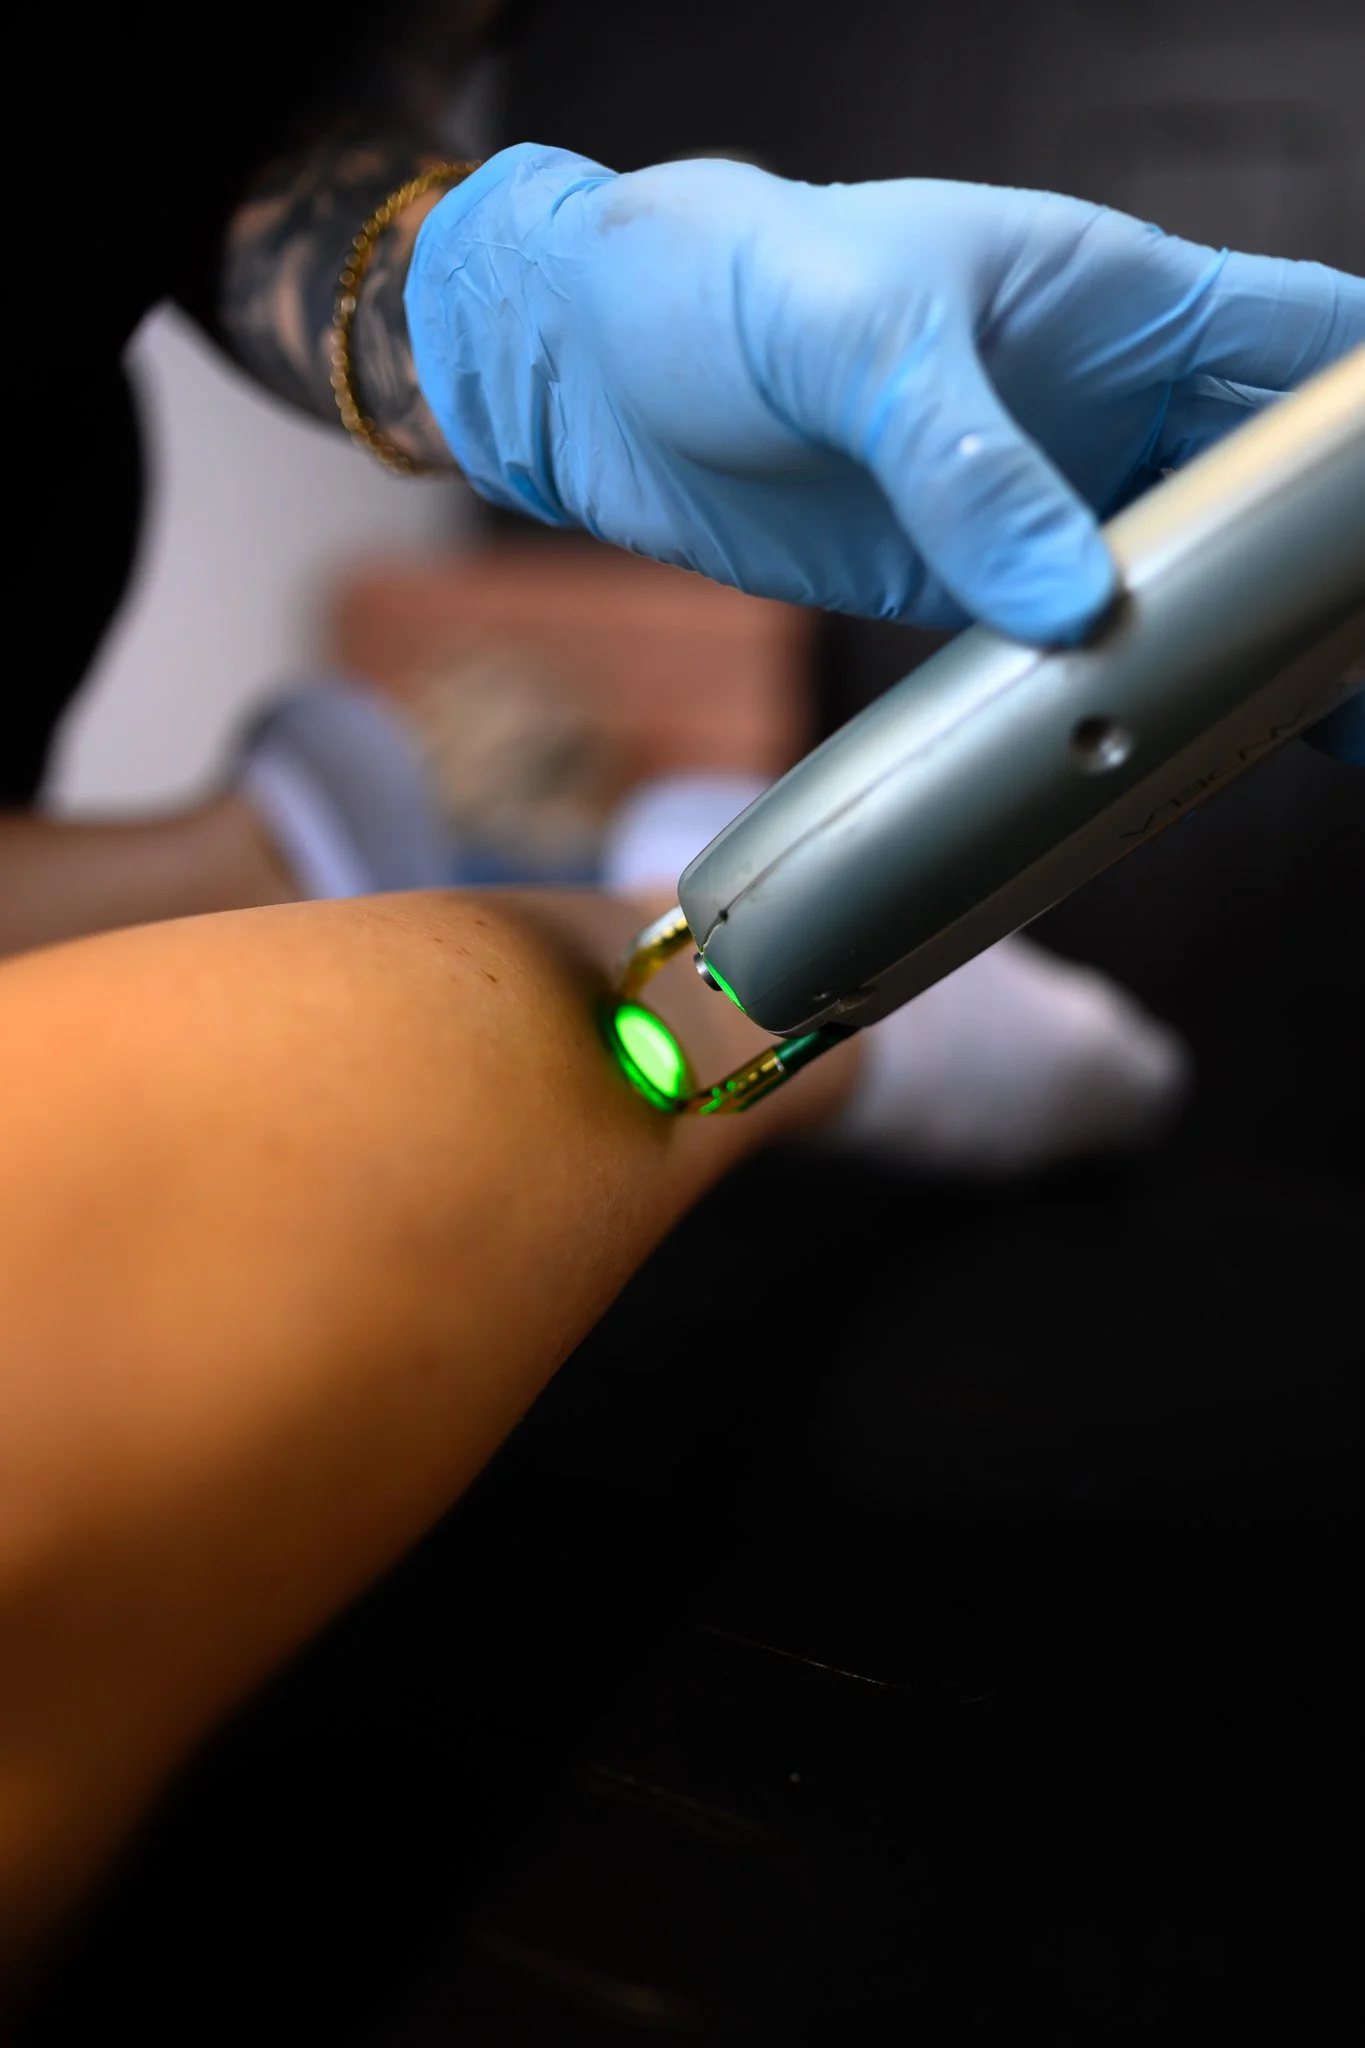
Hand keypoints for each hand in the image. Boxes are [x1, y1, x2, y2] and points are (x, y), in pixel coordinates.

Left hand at [407, 145, 1364, 658]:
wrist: (590, 370)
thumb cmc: (715, 286)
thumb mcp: (845, 347)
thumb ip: (962, 467)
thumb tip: (1074, 606)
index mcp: (1114, 301)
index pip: (1300, 346)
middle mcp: (1099, 410)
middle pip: (1269, 490)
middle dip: (1330, 573)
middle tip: (1358, 669)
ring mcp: (1039, 509)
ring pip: (1190, 585)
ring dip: (1249, 654)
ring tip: (1322, 733)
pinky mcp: (969, 594)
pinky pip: (1080, 655)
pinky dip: (1126, 703)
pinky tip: (1171, 755)